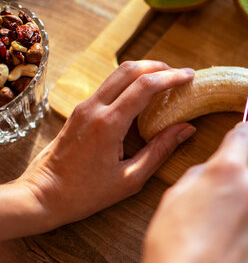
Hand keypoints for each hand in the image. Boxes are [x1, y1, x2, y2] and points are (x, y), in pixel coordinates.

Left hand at [10, 61, 195, 236]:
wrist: (41, 195)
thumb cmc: (86, 193)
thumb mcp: (130, 179)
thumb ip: (160, 150)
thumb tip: (186, 129)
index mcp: (108, 124)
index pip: (144, 86)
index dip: (171, 77)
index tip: (190, 76)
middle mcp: (94, 108)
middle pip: (129, 70)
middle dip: (158, 67)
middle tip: (180, 75)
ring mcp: (84, 107)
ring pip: (117, 74)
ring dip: (143, 71)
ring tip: (165, 80)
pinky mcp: (80, 111)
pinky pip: (108, 86)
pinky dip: (130, 82)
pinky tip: (143, 95)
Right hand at [124, 122, 247, 262]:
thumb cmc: (172, 246)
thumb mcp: (174, 196)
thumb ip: (200, 175)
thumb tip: (212, 171)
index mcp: (229, 170)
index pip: (244, 136)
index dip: (243, 135)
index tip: (246, 134)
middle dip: (244, 185)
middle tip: (222, 207)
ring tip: (224, 237)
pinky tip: (234, 251)